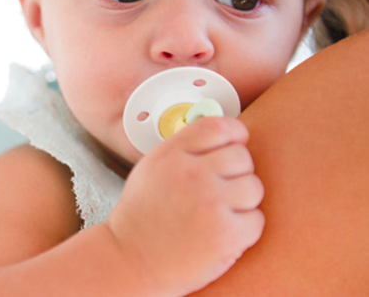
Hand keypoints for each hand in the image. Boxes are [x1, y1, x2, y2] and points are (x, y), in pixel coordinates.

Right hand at [108, 117, 264, 296]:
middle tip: (218, 192)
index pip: (219, 127)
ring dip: (242, 201)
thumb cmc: (142, 216)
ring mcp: (211, 203)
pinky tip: (219, 233)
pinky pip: (256, 219)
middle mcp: (192, 174)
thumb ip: (184, 149)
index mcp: (171, 154)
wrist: (130, 260)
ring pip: (254, 187)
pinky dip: (243, 229)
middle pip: (242, 157)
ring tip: (217, 214)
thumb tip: (224, 134)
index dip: (234, 135)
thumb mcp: (151, 169)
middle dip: (235, 173)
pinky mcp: (226, 234)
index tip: (235, 145)